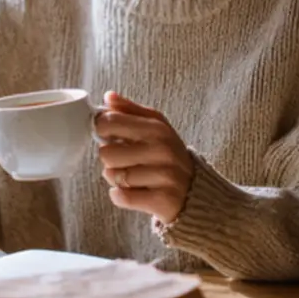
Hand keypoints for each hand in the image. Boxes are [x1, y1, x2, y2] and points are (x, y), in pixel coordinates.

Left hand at [95, 91, 194, 224]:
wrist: (197, 191)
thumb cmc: (168, 155)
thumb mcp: (156, 127)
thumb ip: (130, 111)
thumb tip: (108, 96)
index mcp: (157, 128)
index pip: (109, 122)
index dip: (101, 130)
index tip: (108, 135)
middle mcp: (162, 150)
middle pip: (106, 153)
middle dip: (110, 159)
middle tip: (125, 160)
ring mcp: (164, 176)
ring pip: (113, 176)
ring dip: (116, 179)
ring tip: (132, 177)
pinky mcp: (161, 200)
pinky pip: (121, 197)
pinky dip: (120, 196)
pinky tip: (134, 192)